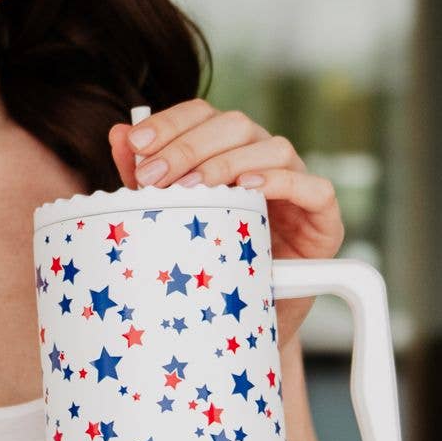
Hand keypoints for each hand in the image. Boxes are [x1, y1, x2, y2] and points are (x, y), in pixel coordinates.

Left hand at [108, 99, 345, 348]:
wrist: (241, 325)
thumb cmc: (207, 265)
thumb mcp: (168, 219)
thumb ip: (145, 179)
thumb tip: (118, 135)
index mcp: (228, 151)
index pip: (203, 115)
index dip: (171, 122)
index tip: (135, 143)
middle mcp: (264, 159)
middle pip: (236, 124)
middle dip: (189, 146)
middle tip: (152, 177)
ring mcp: (297, 186)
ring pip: (274, 148)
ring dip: (227, 163)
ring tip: (190, 188)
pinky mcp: (323, 219)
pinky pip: (315, 188)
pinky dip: (281, 182)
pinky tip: (247, 189)